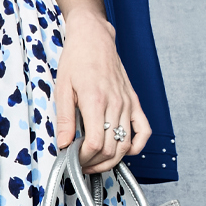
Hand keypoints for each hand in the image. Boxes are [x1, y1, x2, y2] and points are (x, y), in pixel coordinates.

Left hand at [56, 13, 151, 175]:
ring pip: (126, 144)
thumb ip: (64, 119)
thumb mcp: (62, 89)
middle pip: (111, 148)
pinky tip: (124, 152)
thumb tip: (64, 144)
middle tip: (81, 165)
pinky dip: (137, 146)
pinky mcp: (133, 102)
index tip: (73, 160)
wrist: (94, 40)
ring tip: (96, 163)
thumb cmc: (76, 60)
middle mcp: (115, 104)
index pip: (95, 143)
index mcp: (95, 101)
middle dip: (95, 163)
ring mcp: (127, 104)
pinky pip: (143, 130)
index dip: (83, 158)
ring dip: (112, 160)